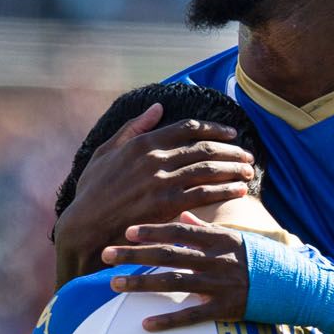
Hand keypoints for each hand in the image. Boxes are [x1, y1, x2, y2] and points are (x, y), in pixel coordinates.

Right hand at [52, 104, 254, 282]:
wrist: (85, 226)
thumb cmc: (92, 191)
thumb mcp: (105, 153)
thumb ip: (133, 128)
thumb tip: (157, 107)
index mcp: (143, 143)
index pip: (188, 128)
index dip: (215, 128)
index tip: (231, 133)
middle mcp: (155, 158)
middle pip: (204, 147)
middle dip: (231, 150)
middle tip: (247, 155)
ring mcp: (162, 181)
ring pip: (208, 168)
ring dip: (232, 168)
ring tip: (248, 171)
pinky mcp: (167, 204)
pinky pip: (205, 193)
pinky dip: (226, 190)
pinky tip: (239, 190)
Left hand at [101, 222, 249, 330]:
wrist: (298, 285)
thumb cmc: (263, 259)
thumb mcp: (238, 238)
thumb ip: (207, 229)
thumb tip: (183, 215)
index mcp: (219, 239)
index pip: (179, 231)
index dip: (152, 230)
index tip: (127, 231)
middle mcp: (216, 260)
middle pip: (167, 254)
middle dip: (134, 254)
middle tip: (105, 254)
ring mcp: (219, 284)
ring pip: (173, 282)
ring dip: (141, 283)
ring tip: (114, 284)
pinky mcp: (225, 309)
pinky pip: (191, 316)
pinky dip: (167, 320)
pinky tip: (144, 324)